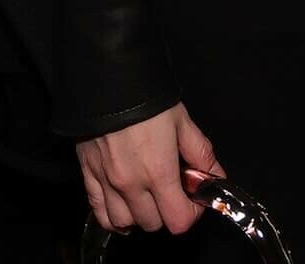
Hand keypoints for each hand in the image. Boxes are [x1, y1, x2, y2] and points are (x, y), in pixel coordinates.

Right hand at [77, 102, 223, 234]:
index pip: (178, 221)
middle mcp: (131, 184)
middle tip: (172, 188)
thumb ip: (201, 153)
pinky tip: (124, 204)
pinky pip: (100, 214)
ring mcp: (107, 183)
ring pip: (125, 223)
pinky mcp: (89, 177)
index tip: (193, 198)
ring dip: (140, 215)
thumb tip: (215, 176)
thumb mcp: (183, 121)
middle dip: (167, 211)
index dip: (191, 213)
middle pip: (153, 223)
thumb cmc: (148, 97)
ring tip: (148, 194)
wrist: (110, 80)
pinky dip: (113, 217)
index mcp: (159, 171)